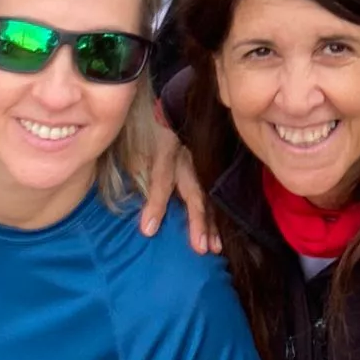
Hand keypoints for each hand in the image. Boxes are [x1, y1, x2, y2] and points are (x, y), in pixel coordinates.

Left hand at [138, 113, 218, 253]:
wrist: (176, 111)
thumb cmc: (153, 133)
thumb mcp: (139, 149)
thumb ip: (138, 174)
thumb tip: (136, 206)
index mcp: (167, 153)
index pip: (162, 180)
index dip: (156, 205)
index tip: (148, 230)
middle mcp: (188, 160)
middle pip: (194, 192)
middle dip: (197, 221)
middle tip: (200, 248)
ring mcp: (204, 164)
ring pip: (211, 196)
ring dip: (214, 224)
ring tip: (215, 248)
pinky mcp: (212, 168)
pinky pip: (219, 194)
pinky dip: (222, 216)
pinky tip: (223, 235)